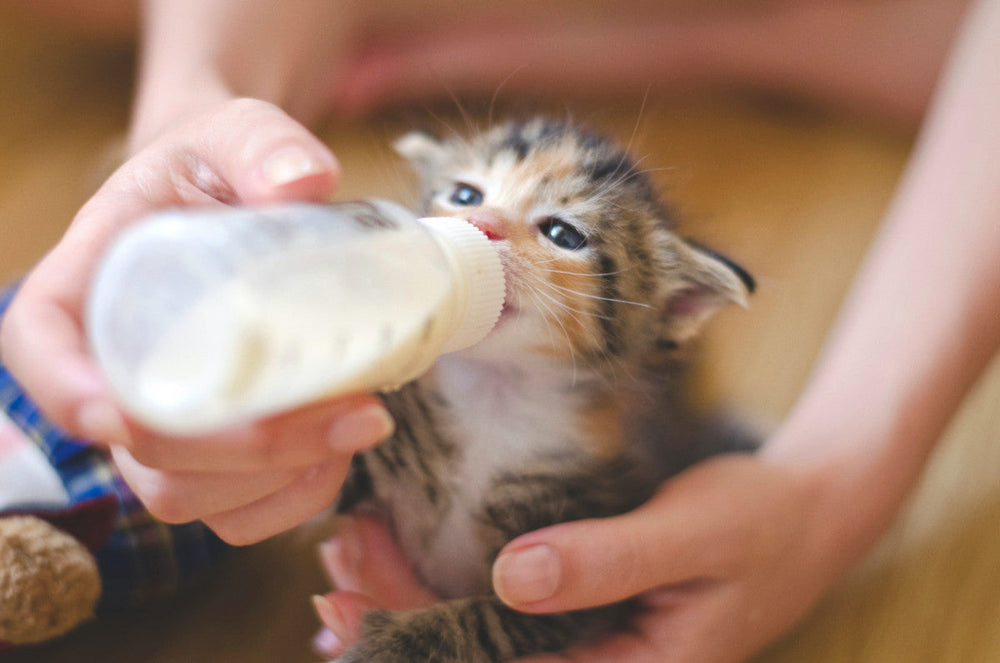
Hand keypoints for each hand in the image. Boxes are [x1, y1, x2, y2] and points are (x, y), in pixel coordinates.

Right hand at [0, 97, 393, 544]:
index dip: (68, 393)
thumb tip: (304, 181)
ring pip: (189, 495)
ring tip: (362, 418)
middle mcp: (113, 367)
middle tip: (351, 409)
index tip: (120, 415)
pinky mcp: (214, 454)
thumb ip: (261, 143)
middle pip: (141, 448)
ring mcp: (164, 422)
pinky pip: (236, 514)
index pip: (40, 347)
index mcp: (87, 284)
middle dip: (242, 449)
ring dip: (279, 477)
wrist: (243, 205)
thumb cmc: (221, 170)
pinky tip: (342, 449)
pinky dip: (293, 498)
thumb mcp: (235, 132)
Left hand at [313, 455, 853, 662]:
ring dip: (413, 607)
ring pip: (483, 641)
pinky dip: (450, 593)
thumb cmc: (758, 523)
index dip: (418, 648)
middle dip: (398, 623)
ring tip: (350, 564)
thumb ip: (607, 561)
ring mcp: (592, 647)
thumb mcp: (692, 535)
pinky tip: (402, 573)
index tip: (352, 607)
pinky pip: (505, 617)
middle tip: (335, 571)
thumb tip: (511, 579)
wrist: (805, 514)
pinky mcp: (586, 613)